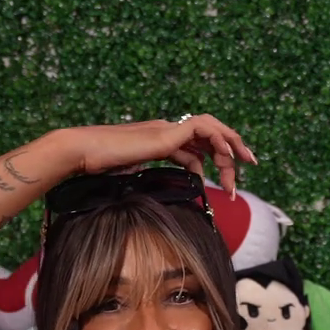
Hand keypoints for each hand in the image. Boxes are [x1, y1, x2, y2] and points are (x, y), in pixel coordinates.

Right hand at [54, 115, 256, 194]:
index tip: (226, 186)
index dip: (215, 163)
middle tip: (248, 168)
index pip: (197, 148)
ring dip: (231, 145)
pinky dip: (219, 138)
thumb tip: (165, 203)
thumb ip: (151, 184)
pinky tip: (228, 157)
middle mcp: (165, 132)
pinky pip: (202, 127)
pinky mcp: (164, 133)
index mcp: (160, 142)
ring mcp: (165, 129)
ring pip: (211, 129)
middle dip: (232, 151)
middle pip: (209, 136)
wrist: (82, 155)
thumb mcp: (132, 180)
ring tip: (244, 164)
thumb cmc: (99, 170)